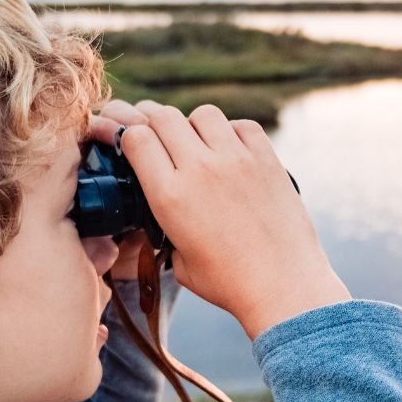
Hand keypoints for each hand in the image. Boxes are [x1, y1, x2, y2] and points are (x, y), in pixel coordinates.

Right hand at [92, 99, 350, 339]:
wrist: (284, 286)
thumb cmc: (229, 283)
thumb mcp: (178, 260)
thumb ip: (165, 227)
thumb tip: (161, 212)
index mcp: (170, 196)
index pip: (134, 137)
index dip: (121, 130)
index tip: (117, 133)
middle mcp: (200, 169)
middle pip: (162, 116)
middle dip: (145, 115)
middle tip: (142, 120)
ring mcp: (236, 160)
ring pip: (202, 114)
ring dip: (191, 123)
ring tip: (192, 140)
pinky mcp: (267, 160)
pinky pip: (242, 125)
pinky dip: (230, 131)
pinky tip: (229, 149)